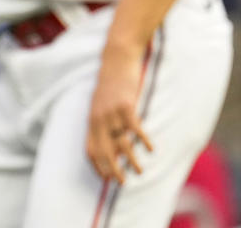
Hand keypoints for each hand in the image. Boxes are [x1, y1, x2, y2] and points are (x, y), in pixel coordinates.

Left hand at [86, 48, 153, 183]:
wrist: (117, 57)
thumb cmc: (111, 79)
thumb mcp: (101, 101)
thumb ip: (103, 119)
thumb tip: (111, 138)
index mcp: (91, 119)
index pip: (90, 150)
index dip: (97, 166)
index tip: (106, 177)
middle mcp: (99, 119)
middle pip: (104, 152)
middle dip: (113, 170)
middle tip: (122, 182)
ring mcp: (112, 113)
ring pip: (121, 144)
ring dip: (130, 161)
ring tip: (139, 171)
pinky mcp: (126, 106)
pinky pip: (135, 129)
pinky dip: (143, 141)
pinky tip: (151, 149)